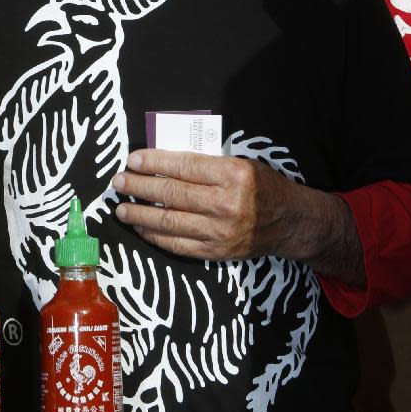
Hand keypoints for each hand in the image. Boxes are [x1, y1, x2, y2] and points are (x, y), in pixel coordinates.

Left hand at [112, 149, 363, 285]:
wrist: (292, 222)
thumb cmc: (263, 185)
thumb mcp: (241, 162)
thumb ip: (205, 162)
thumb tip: (162, 161)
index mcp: (233, 174)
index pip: (183, 166)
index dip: (154, 162)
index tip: (133, 160)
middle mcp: (227, 203)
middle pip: (172, 194)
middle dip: (140, 187)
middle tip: (119, 182)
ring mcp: (221, 231)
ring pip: (171, 222)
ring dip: (140, 214)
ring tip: (121, 208)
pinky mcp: (218, 252)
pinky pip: (179, 244)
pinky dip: (156, 236)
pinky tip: (141, 228)